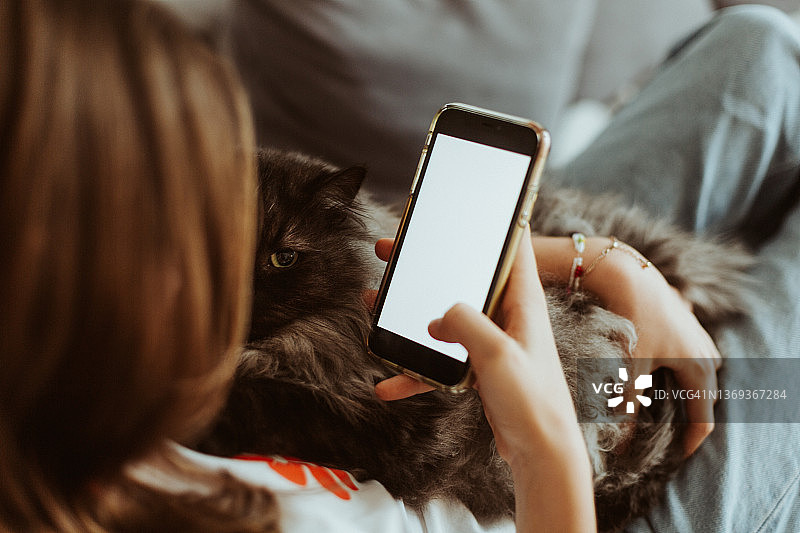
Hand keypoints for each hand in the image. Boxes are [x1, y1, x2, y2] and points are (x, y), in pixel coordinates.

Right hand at [370, 237, 594, 530]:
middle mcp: (508, 315)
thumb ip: (465, 323)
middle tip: (393, 249)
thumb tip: (437, 316)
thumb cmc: (533, 401)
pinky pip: (442, 360)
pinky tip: (389, 383)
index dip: (493, 219)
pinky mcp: (481, 368)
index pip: (512, 245)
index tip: (466, 203)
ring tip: (376, 300)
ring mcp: (493, 341)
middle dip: (428, 263)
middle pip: (464, 276)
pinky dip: (417, 369)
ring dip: (411, 311)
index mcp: (521, 301)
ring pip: (446, 316)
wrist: (542, 451)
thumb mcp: (497, 355)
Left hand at [597, 258, 720, 456]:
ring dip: (678, 392)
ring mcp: (698, 336)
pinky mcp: (683, 323)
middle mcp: (707, 353)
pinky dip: (672, 370)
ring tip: (655, 408)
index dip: (690, 442)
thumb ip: (627, 407)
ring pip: (691, 374)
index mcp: (701, 368)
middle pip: (700, 396)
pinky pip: (684, 356)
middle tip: (663, 438)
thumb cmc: (632, 321)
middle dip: (684, 417)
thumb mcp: (629, 368)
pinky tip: (650, 373)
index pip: (703, 417)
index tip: (676, 459)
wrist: (626, 274)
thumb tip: (621, 444)